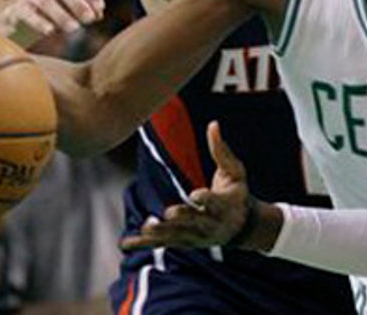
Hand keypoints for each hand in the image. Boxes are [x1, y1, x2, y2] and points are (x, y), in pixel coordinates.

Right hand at [1, 0, 103, 37]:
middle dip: (78, 3)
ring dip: (62, 15)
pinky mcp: (18, 8)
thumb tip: (98, 14)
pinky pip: (28, 14)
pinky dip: (40, 22)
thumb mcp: (74, 9)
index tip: (100, 9)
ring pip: (46, 1)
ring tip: (74, 29)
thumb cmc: (57, 11)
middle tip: (89, 20)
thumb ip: (88, 10)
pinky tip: (50, 31)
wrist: (24, 20)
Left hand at [120, 121, 253, 250]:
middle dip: (182, 217)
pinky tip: (126, 243)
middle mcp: (210, 224)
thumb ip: (221, 150)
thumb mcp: (234, 172)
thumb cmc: (236, 192)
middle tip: (168, 213)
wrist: (241, 227)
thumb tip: (213, 123)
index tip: (195, 194)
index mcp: (223, 206)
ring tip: (146, 227)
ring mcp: (195, 235)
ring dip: (161, 232)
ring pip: (177, 235)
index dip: (205, 199)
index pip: (214, 202)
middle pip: (194, 221)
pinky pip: (161, 243)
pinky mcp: (183, 241)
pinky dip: (143, 243)